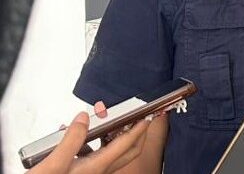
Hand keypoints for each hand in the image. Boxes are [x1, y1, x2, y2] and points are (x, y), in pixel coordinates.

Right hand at [28, 104, 149, 173]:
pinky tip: (72, 131)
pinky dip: (87, 139)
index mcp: (98, 166)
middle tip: (137, 116)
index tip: (149, 115)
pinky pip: (90, 152)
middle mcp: (98, 169)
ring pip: (108, 149)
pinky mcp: (79, 170)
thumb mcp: (55, 162)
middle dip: (134, 132)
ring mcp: (90, 170)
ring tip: (99, 115)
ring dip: (108, 131)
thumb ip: (72, 139)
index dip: (139, 128)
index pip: (127, 143)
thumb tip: (85, 118)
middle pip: (126, 149)